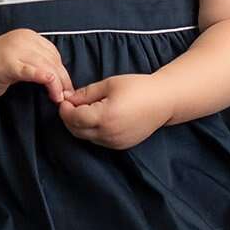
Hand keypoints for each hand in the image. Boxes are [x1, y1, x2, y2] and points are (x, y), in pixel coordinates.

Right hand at [0, 29, 74, 102]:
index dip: (62, 71)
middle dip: (62, 80)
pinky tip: (50, 86)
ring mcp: (15, 50)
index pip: (53, 54)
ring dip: (56, 84)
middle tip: (66, 96)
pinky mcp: (8, 64)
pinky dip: (43, 77)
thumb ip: (36, 61)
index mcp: (28, 36)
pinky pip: (30, 71)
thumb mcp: (19, 57)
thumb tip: (59, 77)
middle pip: (52, 60)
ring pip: (46, 66)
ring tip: (58, 98)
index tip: (65, 87)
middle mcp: (24, 39)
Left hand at [59, 73, 174, 149]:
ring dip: (79, 125)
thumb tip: (68, 98)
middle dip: (69, 118)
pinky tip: (97, 118)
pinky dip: (91, 131)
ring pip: (86, 137)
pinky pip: (98, 140)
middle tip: (70, 104)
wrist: (164, 101)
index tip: (64, 99)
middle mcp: (108, 134)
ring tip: (84, 110)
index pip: (73, 118)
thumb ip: (86, 93)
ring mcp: (114, 142)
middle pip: (76, 130)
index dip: (65, 109)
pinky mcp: (120, 146)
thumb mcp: (109, 84)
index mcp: (105, 117)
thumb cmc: (138, 88)